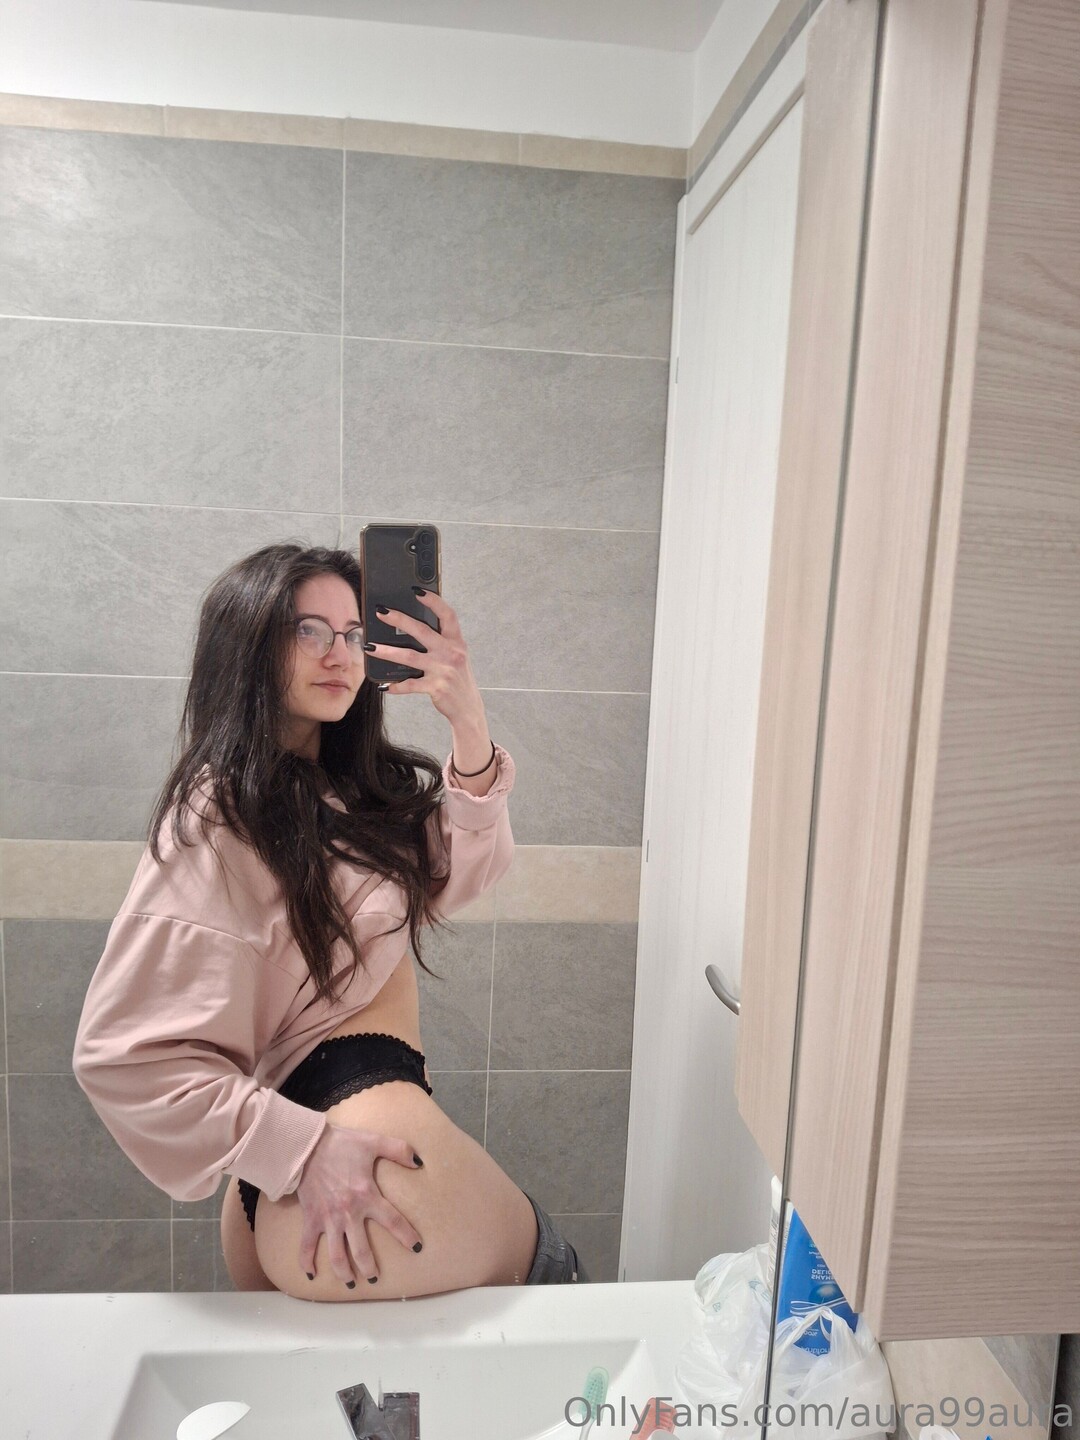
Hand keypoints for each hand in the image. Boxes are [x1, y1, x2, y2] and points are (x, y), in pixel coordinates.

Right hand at [294, 1122, 423, 1287]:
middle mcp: (348, 1213)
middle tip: (376, 1279)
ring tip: (351, 1284)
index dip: (406, 1235)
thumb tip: (419, 1163)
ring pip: (336, 1255)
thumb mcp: (373, 1142)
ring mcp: (328, 1219)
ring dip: (344, 1273)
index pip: (392, 1220)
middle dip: (370, 1268)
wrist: (307, 1146)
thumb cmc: (341, 1144)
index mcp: (366, 1195)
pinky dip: (306, 1262)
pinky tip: (311, 1276)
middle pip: (361, 1249)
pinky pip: (306, 1246)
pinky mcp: (310, 1219)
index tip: (416, 1248)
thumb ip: (399, 1150)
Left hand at [366, 589, 482, 726]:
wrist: (468, 708)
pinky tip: (385, 686)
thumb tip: (412, 628)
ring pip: (410, 657)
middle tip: (381, 612)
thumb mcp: (456, 656)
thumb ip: (441, 642)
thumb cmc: (458, 679)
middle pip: (422, 631)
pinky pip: (411, 685)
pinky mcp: (436, 688)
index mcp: (456, 642)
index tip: (417, 590)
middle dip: (400, 619)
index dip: (434, 601)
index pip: (447, 615)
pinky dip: (397, 686)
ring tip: (370, 648)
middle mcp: (451, 653)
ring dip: (387, 652)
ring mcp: (443, 670)